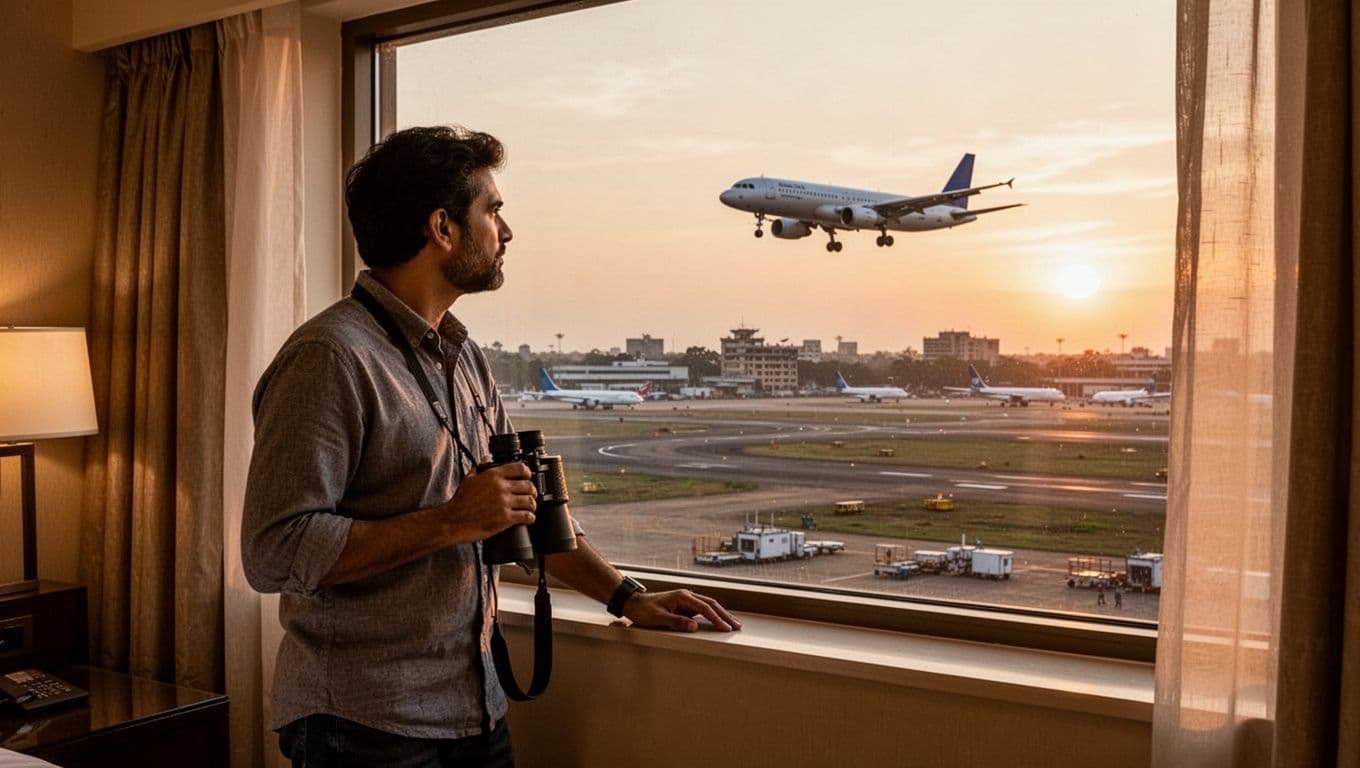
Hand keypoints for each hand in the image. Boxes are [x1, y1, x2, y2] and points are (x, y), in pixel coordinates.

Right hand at [441, 463, 536, 540]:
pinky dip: (530, 517)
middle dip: (532, 491)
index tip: (527, 478)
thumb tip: (487, 457)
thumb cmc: (460, 501)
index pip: (520, 468)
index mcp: (493, 475)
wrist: (454, 520)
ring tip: (530, 507)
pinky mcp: (505, 518)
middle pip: (529, 485)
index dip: (527, 473)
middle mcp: (501, 487)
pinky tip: (528, 518)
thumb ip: (480, 467)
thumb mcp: (469, 478)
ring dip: (532, 505)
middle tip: (530, 495)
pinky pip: (526, 516)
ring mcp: (504, 503)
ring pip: (530, 501)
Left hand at [622, 589, 740, 632]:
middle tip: (738, 626)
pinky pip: (702, 610)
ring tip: (733, 624)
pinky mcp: (684, 605)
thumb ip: (676, 622)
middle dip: (725, 615)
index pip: (704, 608)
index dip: (716, 618)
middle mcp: (687, 596)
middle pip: (711, 604)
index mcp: (682, 597)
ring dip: (721, 614)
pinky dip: (713, 615)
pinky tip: (719, 622)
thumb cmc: (644, 610)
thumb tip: (694, 626)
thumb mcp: (658, 618)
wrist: (634, 603)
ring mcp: (686, 600)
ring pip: (709, 606)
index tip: (726, 628)